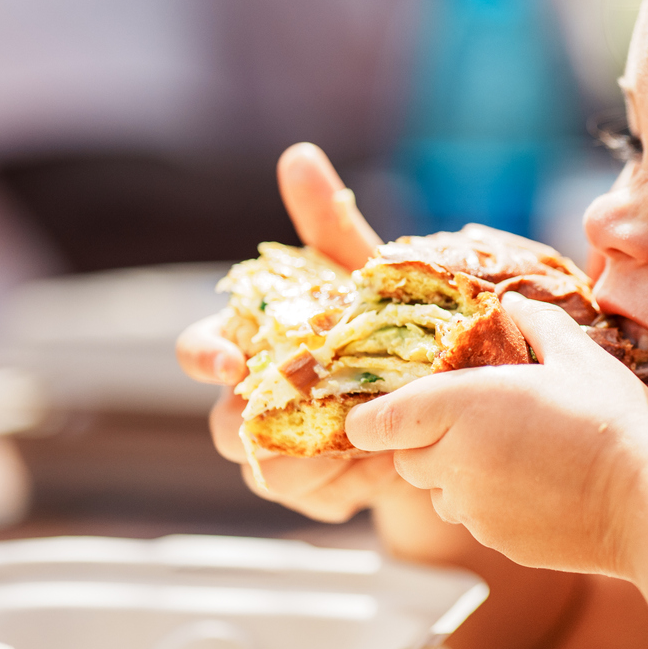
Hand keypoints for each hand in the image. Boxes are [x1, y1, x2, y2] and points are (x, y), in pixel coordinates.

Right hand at [176, 141, 414, 523]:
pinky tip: (379, 460)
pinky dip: (341, 477)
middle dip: (254, 416)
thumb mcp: (368, 275)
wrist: (446, 400)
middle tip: (302, 409)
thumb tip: (298, 156)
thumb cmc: (391, 327)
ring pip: (260, 462)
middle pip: (220, 419)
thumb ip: (329, 227)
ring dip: (309, 448)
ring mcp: (277, 448)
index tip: (232, 360)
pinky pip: (307, 492)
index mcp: (254, 342)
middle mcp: (252, 398)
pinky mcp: (312, 489)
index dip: (207, 355)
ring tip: (364, 430)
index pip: (200, 349)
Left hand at [350, 294, 647, 576]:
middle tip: (480, 416)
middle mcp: (452, 464)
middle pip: (407, 457)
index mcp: (458, 408)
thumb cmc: (616, 421)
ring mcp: (473, 511)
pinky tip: (542, 484)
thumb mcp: (579, 355)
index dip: (376, 416)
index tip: (391, 407)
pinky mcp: (498, 542)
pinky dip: (493, 501)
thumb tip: (514, 305)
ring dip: (460, 472)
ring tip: (518, 451)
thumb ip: (535, 324)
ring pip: (441, 491)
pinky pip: (476, 518)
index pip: (376, 422)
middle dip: (429, 439)